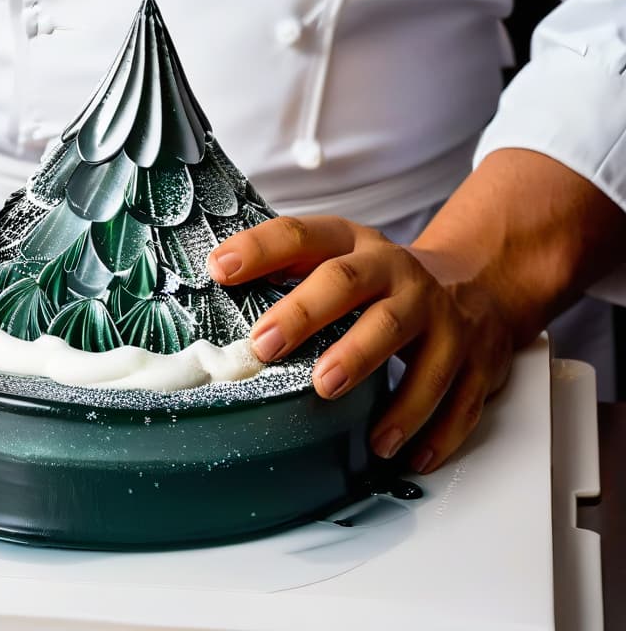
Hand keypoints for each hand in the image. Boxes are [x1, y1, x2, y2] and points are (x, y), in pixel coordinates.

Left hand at [206, 216, 512, 473]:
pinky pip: (463, 397)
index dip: (259, 250)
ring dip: (394, 394)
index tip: (219, 270)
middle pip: (351, 284)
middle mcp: (399, 273)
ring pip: (421, 350)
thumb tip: (214, 289)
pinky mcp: (478, 356)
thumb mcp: (339, 260)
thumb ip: (286, 272)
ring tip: (369, 434)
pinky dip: (440, 431)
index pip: (301, 237)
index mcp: (355, 246)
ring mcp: (443, 314)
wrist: (476, 282)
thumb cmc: (382, 282)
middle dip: (307, 314)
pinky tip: (413, 456)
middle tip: (269, 347)